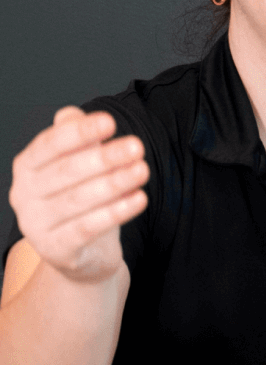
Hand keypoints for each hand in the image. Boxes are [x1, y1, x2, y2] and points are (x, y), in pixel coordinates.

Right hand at [9, 107, 146, 283]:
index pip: (51, 144)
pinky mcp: (55, 250)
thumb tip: (70, 113)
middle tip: (137, 146)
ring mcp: (36, 225)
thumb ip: (75, 138)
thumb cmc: (81, 196)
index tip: (110, 122)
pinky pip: (87, 228)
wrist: (82, 250)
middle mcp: (24, 195)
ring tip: (142, 170)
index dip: (80, 132)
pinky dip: (115, 212)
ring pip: (78, 200)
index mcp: (27, 167)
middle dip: (105, 157)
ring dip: (115, 183)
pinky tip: (139, 199)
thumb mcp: (79, 163)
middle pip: (67, 171)